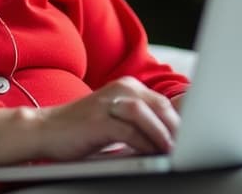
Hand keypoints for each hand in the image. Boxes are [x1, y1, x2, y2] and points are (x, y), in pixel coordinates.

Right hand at [0, 76, 179, 165]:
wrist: (45, 129)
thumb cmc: (82, 129)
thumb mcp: (114, 118)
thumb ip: (139, 122)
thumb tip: (172, 137)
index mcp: (127, 87)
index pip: (162, 101)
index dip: (181, 118)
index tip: (196, 135)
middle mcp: (120, 90)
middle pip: (159, 105)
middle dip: (177, 128)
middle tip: (190, 147)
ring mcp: (108, 103)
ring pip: (146, 115)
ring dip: (163, 134)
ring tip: (175, 151)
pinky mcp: (98, 120)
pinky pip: (129, 131)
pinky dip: (144, 143)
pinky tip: (152, 154)